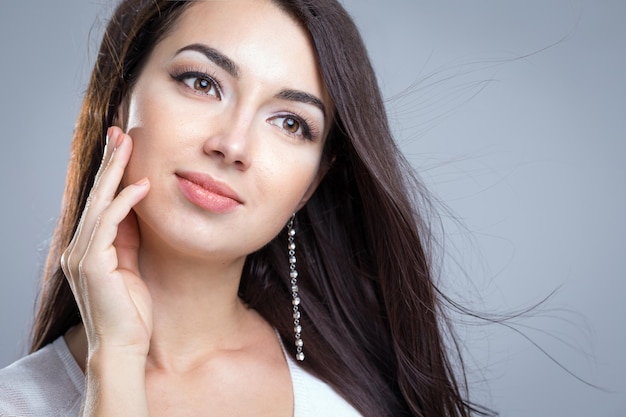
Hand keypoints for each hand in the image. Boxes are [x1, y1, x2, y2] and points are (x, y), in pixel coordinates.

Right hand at [61, 126, 151, 356]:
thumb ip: (128, 238)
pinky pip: (109, 223)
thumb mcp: (131, 266)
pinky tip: (141, 186)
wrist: (124, 345)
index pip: (99, 203)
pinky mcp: (91, 263)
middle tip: (120, 133)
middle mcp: (78, 248)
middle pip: (95, 196)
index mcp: (87, 249)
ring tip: (128, 145)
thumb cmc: (131, 311)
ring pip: (99, 203)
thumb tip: (136, 208)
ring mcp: (81, 255)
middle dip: (109, 163)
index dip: (110, 174)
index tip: (122, 149)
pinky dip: (125, 202)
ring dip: (115, 172)